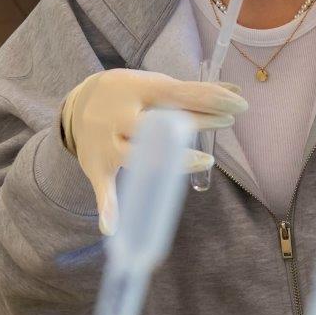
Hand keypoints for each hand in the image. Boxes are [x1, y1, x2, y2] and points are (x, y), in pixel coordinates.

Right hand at [61, 69, 246, 234]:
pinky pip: (102, 189)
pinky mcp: (97, 166)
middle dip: (195, 123)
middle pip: (158, 124)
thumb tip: (237, 93)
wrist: (75, 105)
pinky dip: (107, 209)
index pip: (178, 94)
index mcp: (137, 90)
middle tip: (226, 122)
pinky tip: (112, 229)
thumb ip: (193, 92)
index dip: (210, 99)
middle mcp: (119, 116)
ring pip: (135, 156)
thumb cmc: (129, 96)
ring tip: (205, 161)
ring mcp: (106, 143)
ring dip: (170, 161)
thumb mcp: (155, 85)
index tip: (240, 106)